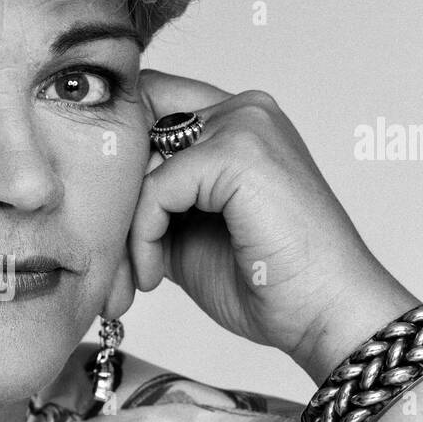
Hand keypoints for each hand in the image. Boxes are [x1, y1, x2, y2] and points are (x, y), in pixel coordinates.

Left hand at [124, 73, 417, 384]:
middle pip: (134, 124)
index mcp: (237, 121)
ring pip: (140, 160)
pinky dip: (143, 237)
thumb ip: (153, 200)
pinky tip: (156, 275)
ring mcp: (244, 125)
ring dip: (123, 226)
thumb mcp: (188, 231)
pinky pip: (155, 189)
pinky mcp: (239, 153)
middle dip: (112, 195)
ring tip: (136, 277)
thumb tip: (95, 196)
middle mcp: (243, 110)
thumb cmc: (270, 284)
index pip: (148, 104)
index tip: (103, 222)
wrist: (327, 317)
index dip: (119, 160)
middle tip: (109, 259)